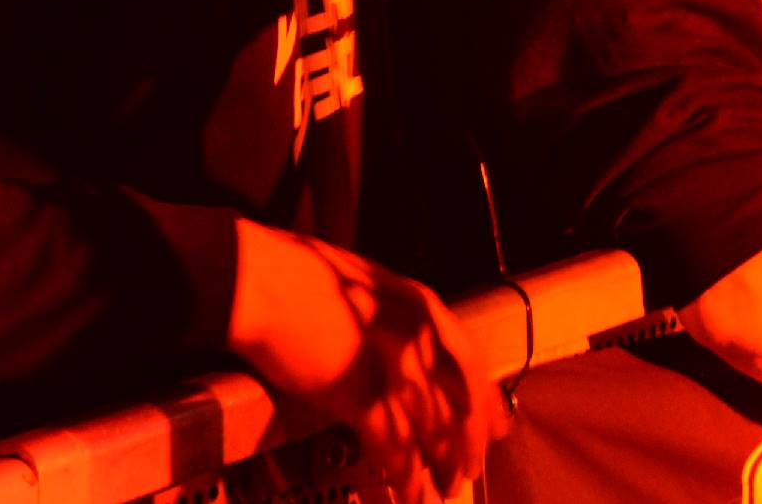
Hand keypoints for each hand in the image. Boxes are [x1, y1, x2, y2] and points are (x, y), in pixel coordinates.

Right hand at [229, 223, 500, 503]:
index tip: (495, 427)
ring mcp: (392, 366)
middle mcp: (420, 338)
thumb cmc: (307, 279)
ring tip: (443, 489)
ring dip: (438, 464)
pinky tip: (407, 492)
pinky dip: (402, 474)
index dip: (485, 402)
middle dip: (467, 443)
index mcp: (426, 309)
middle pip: (459, 402)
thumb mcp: (370, 290)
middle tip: (468, 470)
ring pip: (431, 429)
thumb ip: (395, 321)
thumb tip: (402, 350)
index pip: (471, 365)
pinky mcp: (358, 395)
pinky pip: (393, 445)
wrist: (266, 282)